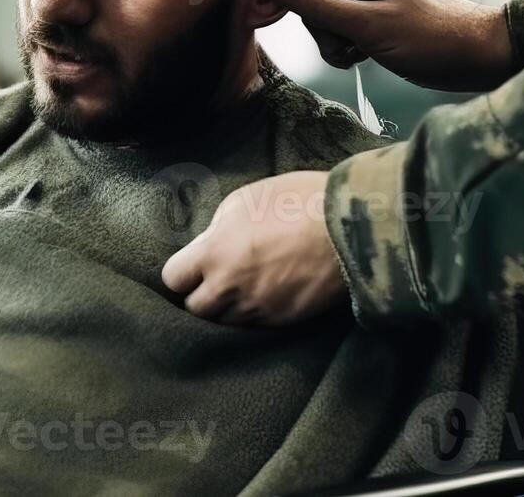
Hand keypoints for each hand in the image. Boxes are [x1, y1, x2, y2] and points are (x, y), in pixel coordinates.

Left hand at [160, 172, 345, 325]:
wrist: (350, 226)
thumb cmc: (298, 201)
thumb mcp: (247, 198)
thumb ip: (219, 226)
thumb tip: (210, 243)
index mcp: (215, 253)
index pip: (173, 279)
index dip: (183, 272)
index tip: (193, 265)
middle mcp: (230, 287)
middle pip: (195, 309)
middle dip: (202, 295)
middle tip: (216, 280)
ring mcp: (258, 308)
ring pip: (225, 322)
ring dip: (228, 307)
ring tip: (244, 288)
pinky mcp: (283, 320)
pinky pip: (256, 325)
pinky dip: (256, 313)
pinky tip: (268, 293)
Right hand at [262, 0, 514, 92]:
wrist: (482, 56)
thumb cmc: (432, 39)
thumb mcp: (369, 26)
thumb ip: (320, 4)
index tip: (281, 19)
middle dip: (317, 28)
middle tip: (347, 45)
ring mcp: (369, 3)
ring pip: (325, 20)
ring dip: (333, 43)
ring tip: (361, 53)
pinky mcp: (377, 24)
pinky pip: (345, 33)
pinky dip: (348, 49)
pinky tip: (367, 58)